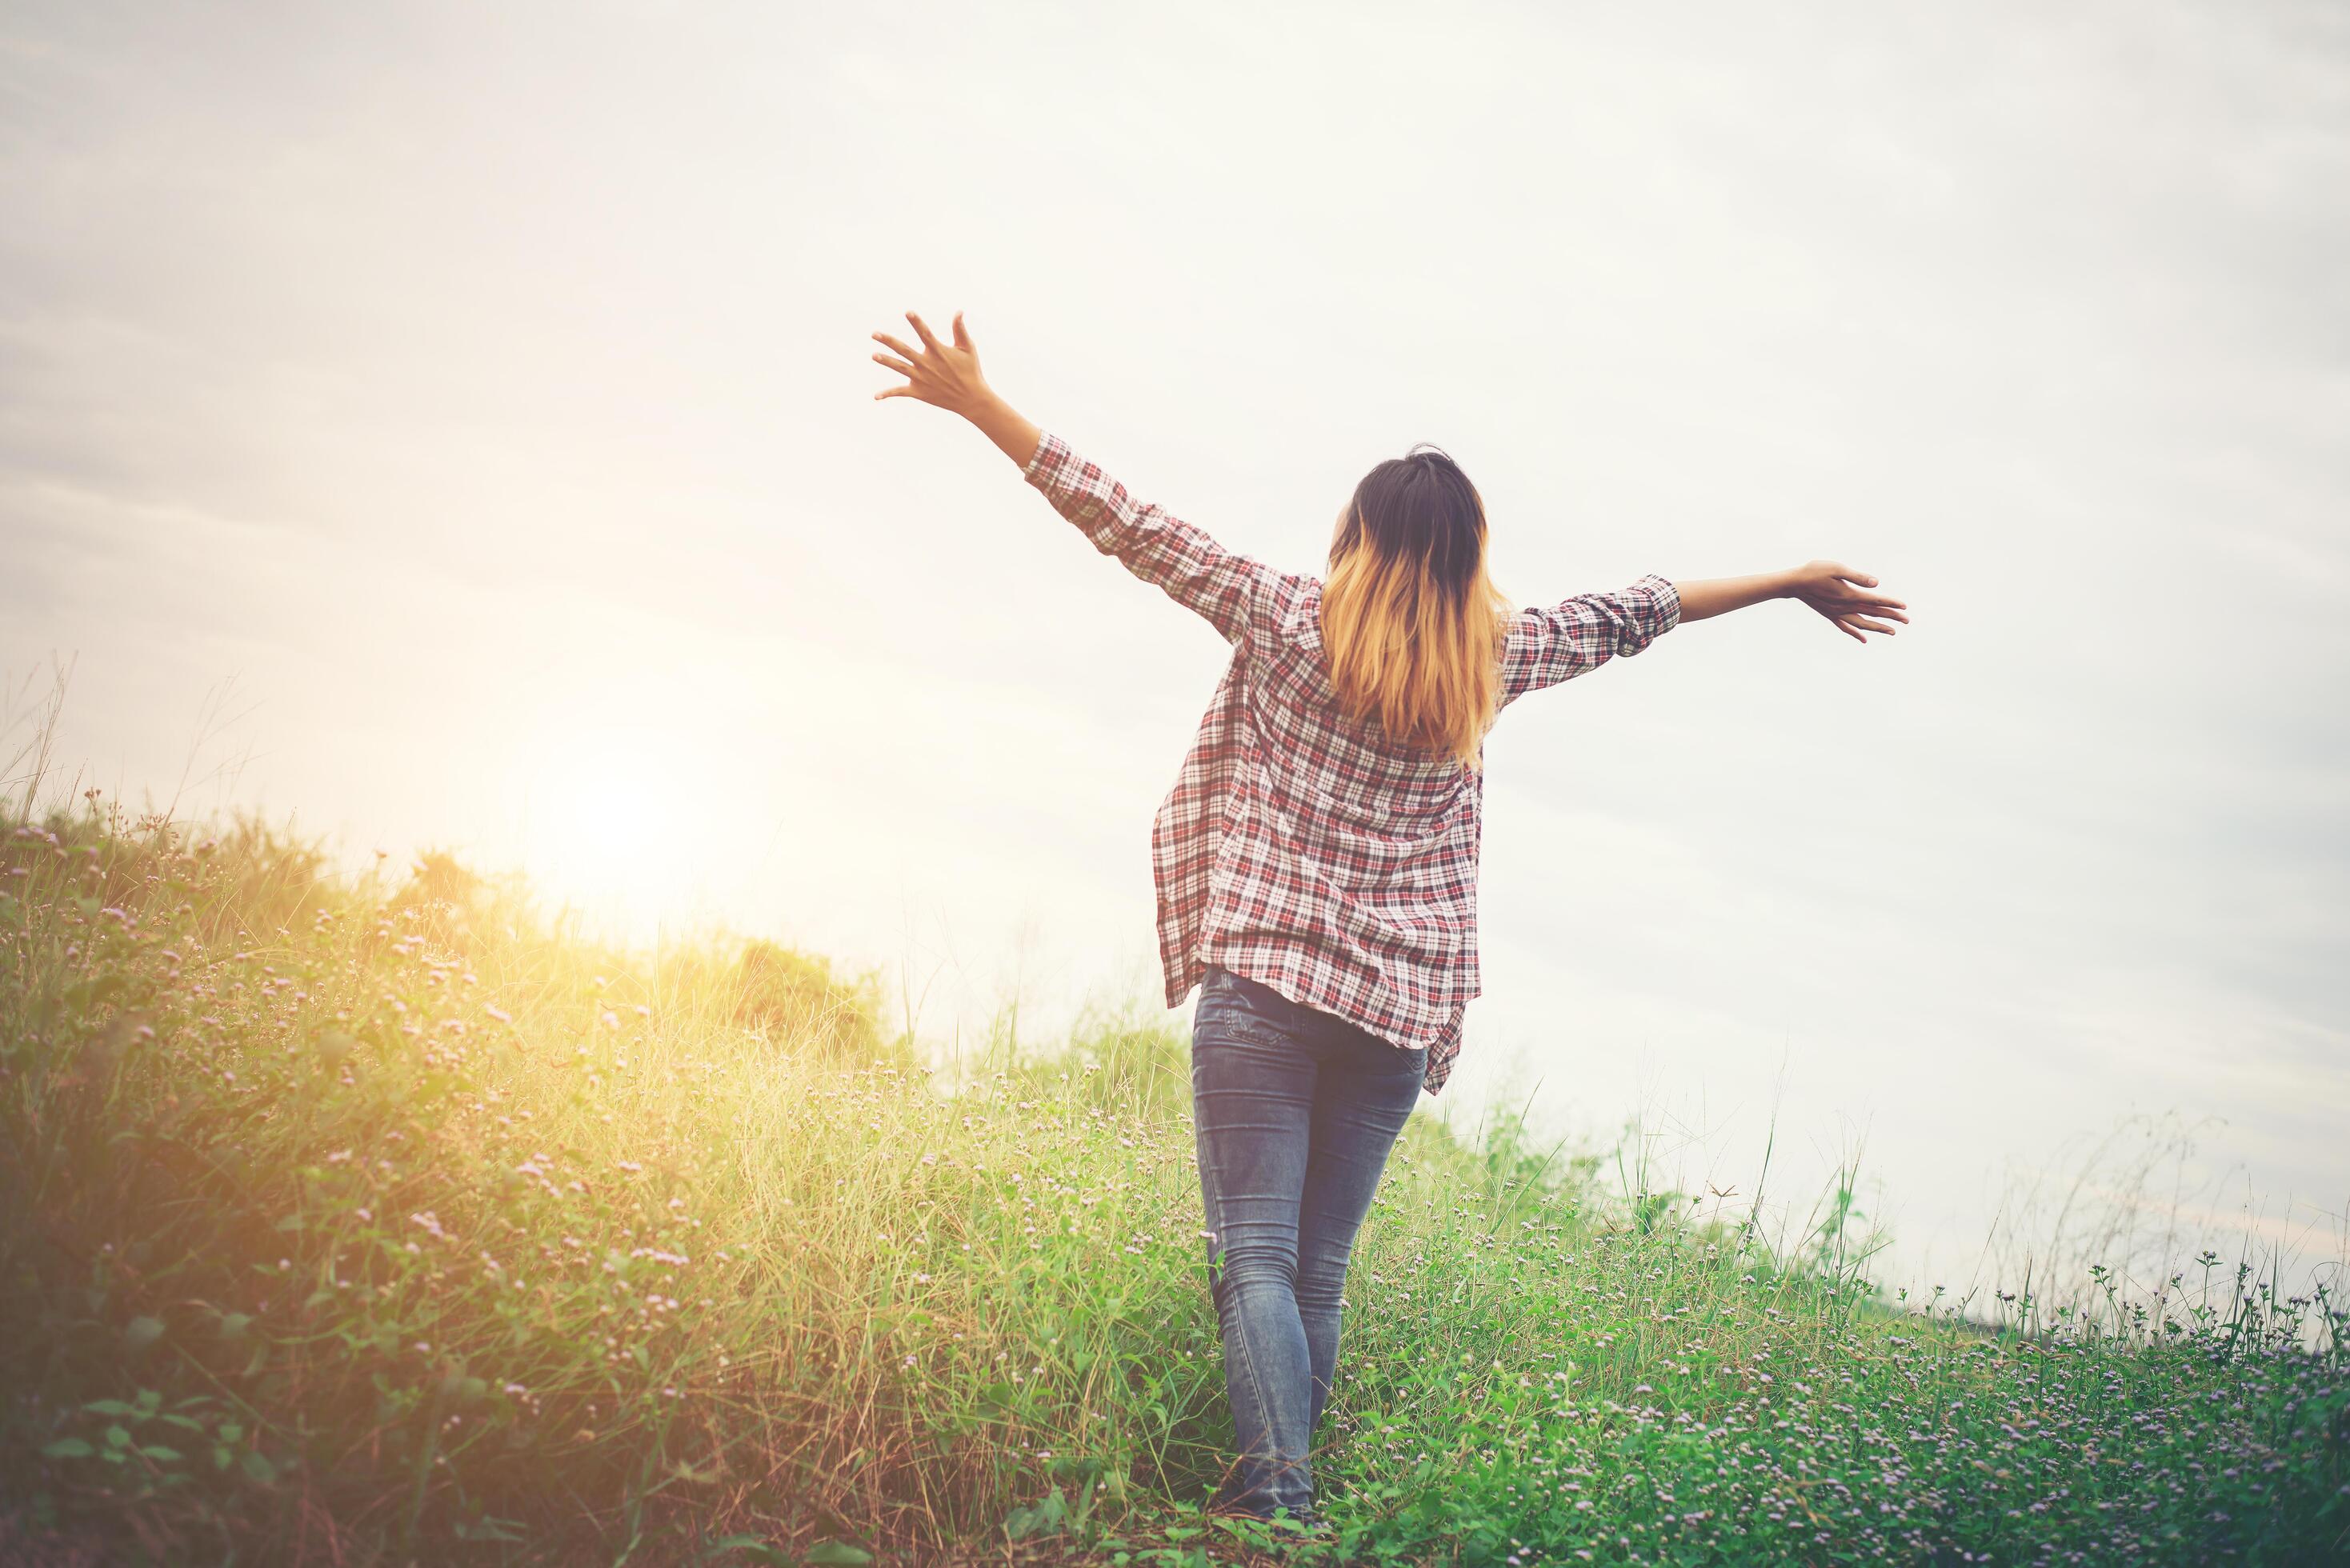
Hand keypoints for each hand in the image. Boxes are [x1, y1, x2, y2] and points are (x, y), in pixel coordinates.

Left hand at [871, 309, 991, 416]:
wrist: (971, 399)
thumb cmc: (971, 371)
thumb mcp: (968, 348)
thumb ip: (960, 330)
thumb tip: (959, 311)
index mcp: (938, 352)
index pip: (925, 333)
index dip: (917, 322)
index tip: (908, 312)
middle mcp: (927, 364)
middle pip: (904, 350)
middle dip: (889, 341)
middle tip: (874, 334)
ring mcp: (921, 379)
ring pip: (900, 368)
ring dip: (886, 361)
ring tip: (874, 355)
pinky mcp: (919, 392)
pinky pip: (901, 392)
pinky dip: (888, 394)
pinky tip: (876, 396)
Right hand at [1783, 560, 1908, 643]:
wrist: (1794, 584)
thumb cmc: (1815, 571)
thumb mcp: (1837, 569)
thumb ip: (1857, 577)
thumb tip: (1876, 583)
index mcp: (1849, 595)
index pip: (1875, 601)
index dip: (1891, 603)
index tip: (1905, 607)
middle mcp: (1845, 608)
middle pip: (1872, 613)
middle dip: (1891, 617)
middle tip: (1907, 620)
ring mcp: (1838, 613)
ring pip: (1862, 624)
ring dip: (1878, 628)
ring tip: (1892, 632)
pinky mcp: (1830, 615)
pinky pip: (1846, 627)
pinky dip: (1856, 634)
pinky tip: (1864, 639)